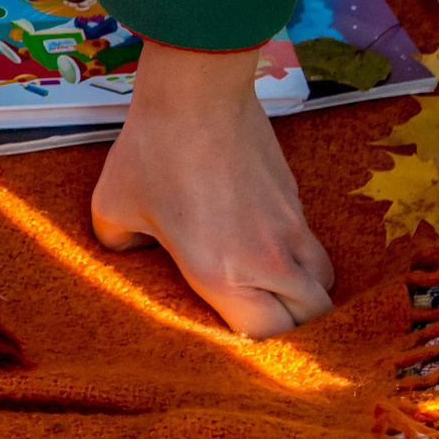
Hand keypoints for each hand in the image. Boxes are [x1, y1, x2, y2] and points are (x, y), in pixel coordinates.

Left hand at [90, 41, 334, 335]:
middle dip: (296, 329)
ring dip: (308, 295)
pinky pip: (313, 244)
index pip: (266, 336)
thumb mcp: (113, 206)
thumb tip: (129, 253)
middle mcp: (268, 259)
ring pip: (324, 281)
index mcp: (222, 274)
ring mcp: (292, 227)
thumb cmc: (152, 152)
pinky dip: (303, 259)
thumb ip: (120, 244)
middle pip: (313, 317)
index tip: (236, 340)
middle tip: (268, 325)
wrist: (198, 92)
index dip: (256, 346)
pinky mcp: (297, 197)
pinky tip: (271, 248)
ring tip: (279, 294)